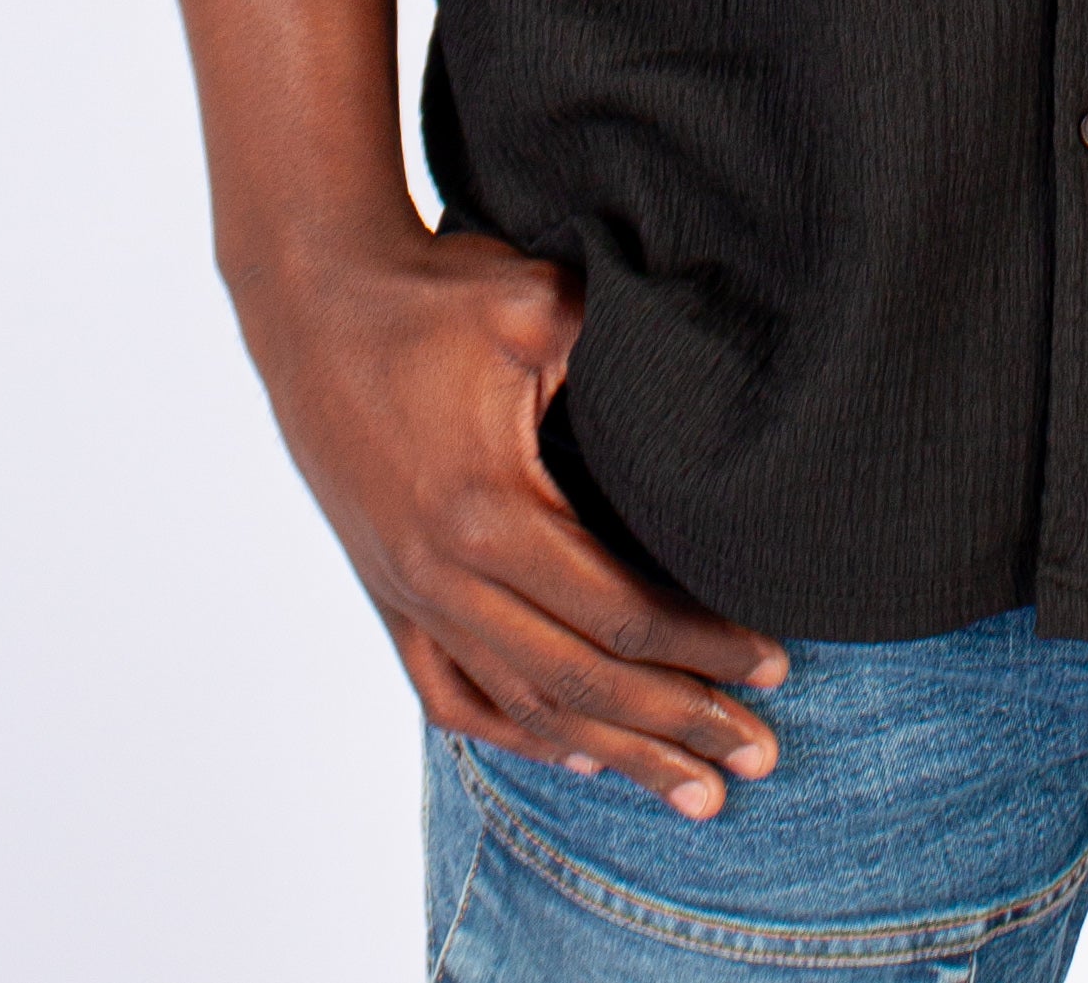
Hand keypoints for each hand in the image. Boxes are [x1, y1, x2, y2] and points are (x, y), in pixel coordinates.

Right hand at [238, 218, 788, 813]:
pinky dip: (517, 734)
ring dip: (615, 753)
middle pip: (584, 682)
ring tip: (695, 794)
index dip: (704, 647)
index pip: (621, 613)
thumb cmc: (431, 293)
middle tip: (761, 758)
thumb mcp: (537, 301)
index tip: (776, 666)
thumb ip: (621, 348)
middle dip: (680, 728)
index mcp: (491, 511)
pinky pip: (453, 693)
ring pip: (524, 705)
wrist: (311, 299)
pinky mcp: (388, 594)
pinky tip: (576, 754)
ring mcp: (410, 595)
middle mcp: (446, 575)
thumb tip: (715, 383)